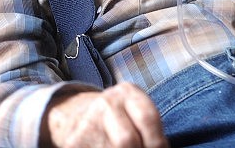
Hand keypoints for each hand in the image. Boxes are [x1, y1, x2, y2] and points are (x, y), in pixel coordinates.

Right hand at [41, 84, 168, 147]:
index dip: (157, 141)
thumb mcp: (135, 108)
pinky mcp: (74, 142)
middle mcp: (107, 104)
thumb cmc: (118, 115)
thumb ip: (149, 125)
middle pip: (127, 141)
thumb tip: (160, 147)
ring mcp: (88, 122)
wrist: (75, 114)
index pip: (148, 118)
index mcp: (127, 92)